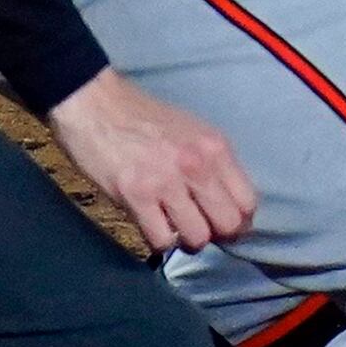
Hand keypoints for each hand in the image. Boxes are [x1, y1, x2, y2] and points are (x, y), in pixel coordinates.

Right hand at [46, 69, 257, 252]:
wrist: (97, 104)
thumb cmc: (145, 118)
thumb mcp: (194, 132)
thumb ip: (213, 164)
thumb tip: (226, 202)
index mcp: (217, 148)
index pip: (248, 202)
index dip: (240, 221)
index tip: (228, 226)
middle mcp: (198, 166)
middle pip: (228, 224)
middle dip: (218, 236)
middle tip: (202, 232)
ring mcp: (167, 182)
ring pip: (197, 237)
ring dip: (188, 241)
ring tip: (176, 230)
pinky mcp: (135, 196)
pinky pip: (160, 239)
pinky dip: (159, 242)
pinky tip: (153, 228)